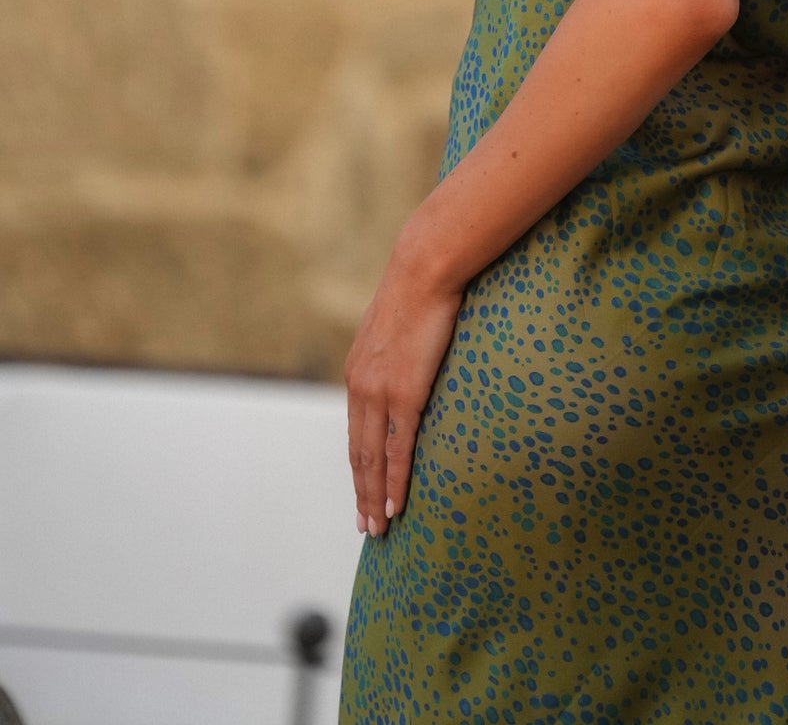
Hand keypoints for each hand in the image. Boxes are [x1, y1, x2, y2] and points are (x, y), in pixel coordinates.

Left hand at [343, 230, 463, 540]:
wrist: (425, 266)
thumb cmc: (420, 286)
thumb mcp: (397, 322)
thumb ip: (396, 348)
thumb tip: (408, 353)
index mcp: (357, 371)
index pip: (355, 431)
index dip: (358, 466)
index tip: (361, 492)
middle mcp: (361, 386)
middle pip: (358, 453)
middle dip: (362, 492)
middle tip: (365, 526)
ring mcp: (381, 392)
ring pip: (372, 459)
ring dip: (375, 496)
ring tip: (378, 527)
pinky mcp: (405, 394)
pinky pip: (397, 449)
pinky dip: (395, 481)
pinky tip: (397, 504)